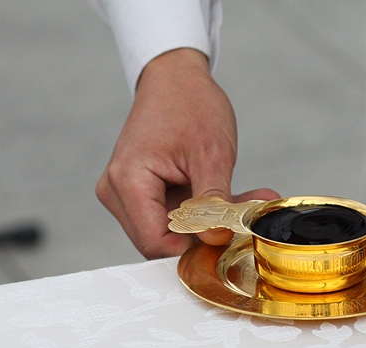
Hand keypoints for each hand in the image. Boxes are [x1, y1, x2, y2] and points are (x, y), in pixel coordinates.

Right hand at [96, 48, 278, 258]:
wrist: (175, 79)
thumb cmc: (191, 105)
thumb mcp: (212, 154)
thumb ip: (213, 203)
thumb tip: (215, 240)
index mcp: (128, 181)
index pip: (155, 243)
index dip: (192, 250)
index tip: (229, 241)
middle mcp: (117, 192)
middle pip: (160, 241)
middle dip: (204, 237)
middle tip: (246, 221)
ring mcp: (126, 194)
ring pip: (170, 231)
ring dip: (209, 224)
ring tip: (248, 204)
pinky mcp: (141, 195)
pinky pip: (173, 217)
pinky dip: (204, 213)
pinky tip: (236, 201)